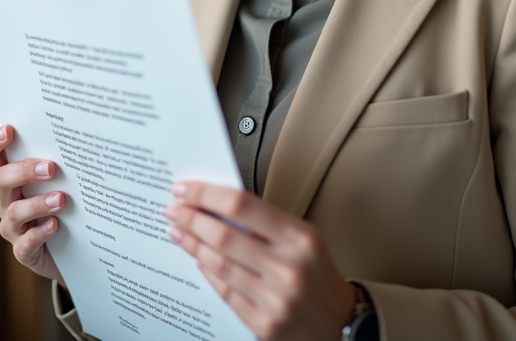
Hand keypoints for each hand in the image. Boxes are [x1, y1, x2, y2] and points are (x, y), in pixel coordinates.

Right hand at [0, 124, 66, 285]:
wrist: (72, 248)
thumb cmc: (61, 206)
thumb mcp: (54, 181)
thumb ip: (52, 162)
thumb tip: (69, 136)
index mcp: (8, 180)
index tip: (9, 130)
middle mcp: (5, 201)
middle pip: (1, 180)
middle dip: (23, 170)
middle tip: (50, 168)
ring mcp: (13, 228)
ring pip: (15, 212)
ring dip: (37, 203)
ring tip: (60, 199)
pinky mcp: (25, 251)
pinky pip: (25, 244)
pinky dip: (39, 233)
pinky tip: (54, 225)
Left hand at [164, 181, 354, 340]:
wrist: (341, 322)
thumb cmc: (317, 274)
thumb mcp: (302, 239)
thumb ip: (264, 223)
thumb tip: (215, 205)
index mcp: (300, 239)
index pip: (242, 205)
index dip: (207, 194)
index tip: (186, 189)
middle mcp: (289, 269)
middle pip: (224, 236)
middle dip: (191, 219)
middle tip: (174, 209)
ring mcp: (275, 299)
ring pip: (218, 265)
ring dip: (192, 244)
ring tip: (179, 231)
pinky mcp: (264, 325)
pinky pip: (224, 293)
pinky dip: (206, 272)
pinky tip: (197, 259)